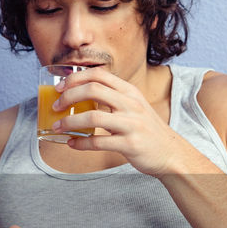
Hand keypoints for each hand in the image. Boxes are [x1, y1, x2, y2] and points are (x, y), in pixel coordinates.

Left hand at [52, 67, 189, 176]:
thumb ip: (112, 99)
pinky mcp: (130, 144)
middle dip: (68, 97)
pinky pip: (99, 142)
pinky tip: (72, 144)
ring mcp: (132, 124)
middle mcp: (132, 104)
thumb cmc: (146, 130)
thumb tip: (78, 97)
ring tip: (58, 127)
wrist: (171, 153)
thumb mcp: (134, 107)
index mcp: (130, 92)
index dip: (75, 78)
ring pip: (93, 117)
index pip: (99, 74)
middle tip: (55, 107)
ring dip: (69, 122)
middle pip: (93, 90)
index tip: (59, 87)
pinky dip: (81, 143)